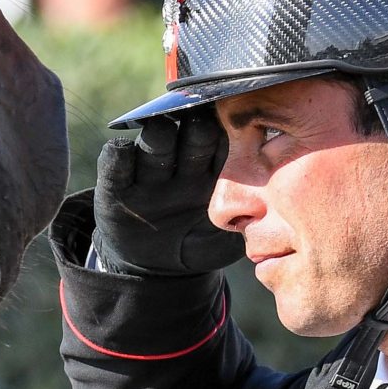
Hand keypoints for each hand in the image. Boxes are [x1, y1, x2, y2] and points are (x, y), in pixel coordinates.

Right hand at [72, 110, 239, 277]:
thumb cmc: (200, 245)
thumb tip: (272, 221)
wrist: (158, 269)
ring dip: (157, 135)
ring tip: (159, 127)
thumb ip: (247, 227)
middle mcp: (182, 166)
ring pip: (154, 146)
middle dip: (194, 127)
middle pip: (189, 138)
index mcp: (213, 172)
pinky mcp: (116, 188)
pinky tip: (120, 148)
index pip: (222, 145)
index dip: (228, 133)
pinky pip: (115, 168)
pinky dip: (116, 156)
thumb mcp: (226, 241)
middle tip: (199, 119)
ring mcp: (149, 175)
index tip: (234, 121)